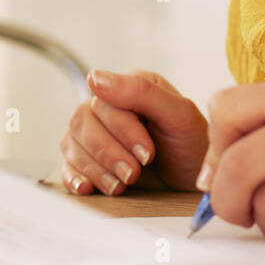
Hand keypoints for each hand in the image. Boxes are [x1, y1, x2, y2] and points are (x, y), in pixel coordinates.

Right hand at [60, 68, 208, 194]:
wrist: (198, 179)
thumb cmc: (192, 144)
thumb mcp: (179, 114)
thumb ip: (141, 91)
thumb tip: (95, 77)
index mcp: (129, 88)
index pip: (103, 102)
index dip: (122, 131)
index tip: (147, 155)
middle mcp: (108, 108)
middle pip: (82, 122)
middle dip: (108, 153)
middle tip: (133, 174)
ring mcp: (95, 134)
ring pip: (71, 143)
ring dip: (95, 168)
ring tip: (120, 185)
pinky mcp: (89, 161)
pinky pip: (67, 165)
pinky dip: (74, 177)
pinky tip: (89, 187)